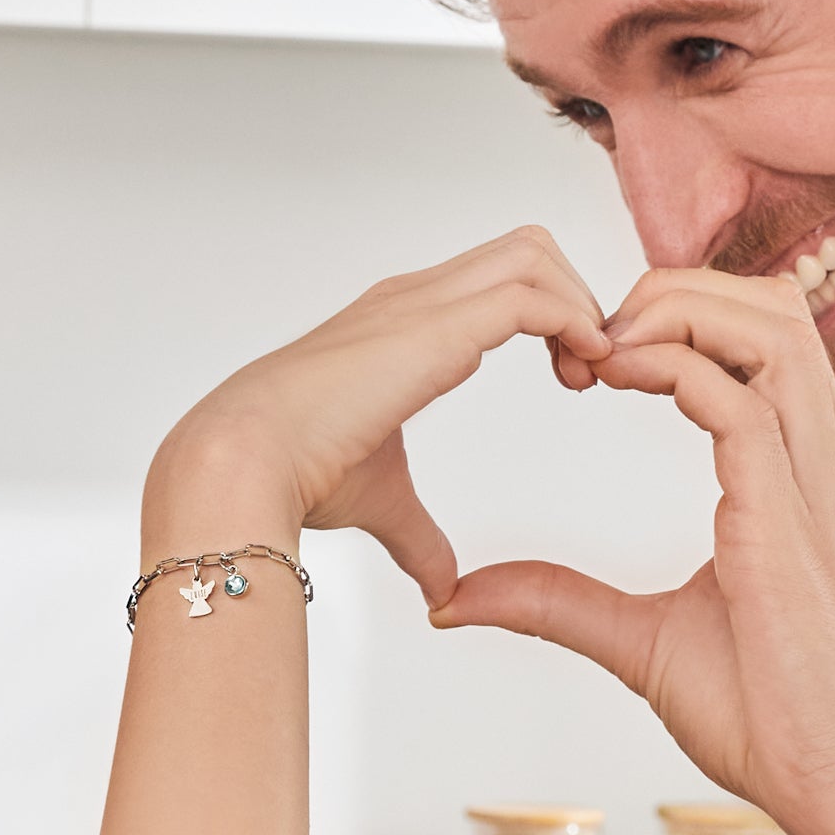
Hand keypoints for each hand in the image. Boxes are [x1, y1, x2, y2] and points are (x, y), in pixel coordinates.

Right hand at [150, 228, 610, 605]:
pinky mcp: (436, 327)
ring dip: (579, 307)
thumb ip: (419, 535)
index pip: (494, 279)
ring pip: (535, 256)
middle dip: (575, 297)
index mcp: (398, 323)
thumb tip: (441, 585)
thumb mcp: (380, 500)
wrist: (245, 459)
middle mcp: (413, 298)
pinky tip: (581, 371)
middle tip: (587, 370)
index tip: (570, 376)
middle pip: (525, 248)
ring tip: (588, 373)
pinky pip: (531, 296)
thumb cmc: (294, 472)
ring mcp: (423, 303)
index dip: (548, 314)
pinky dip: (573, 323)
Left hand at [430, 267, 834, 834]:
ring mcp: (819, 484)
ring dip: (679, 312)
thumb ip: (558, 602)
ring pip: (773, 329)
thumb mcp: (642, 643)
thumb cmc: (773, 721)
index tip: (598, 353)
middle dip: (680, 291)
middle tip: (594, 329)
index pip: (765, 343)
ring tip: (604, 345)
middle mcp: (822, 464)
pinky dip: (677, 368)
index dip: (683, 321)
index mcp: (802, 478)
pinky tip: (616, 379)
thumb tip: (462, 599)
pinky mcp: (795, 517)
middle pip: (776, 308)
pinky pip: (745, 402)